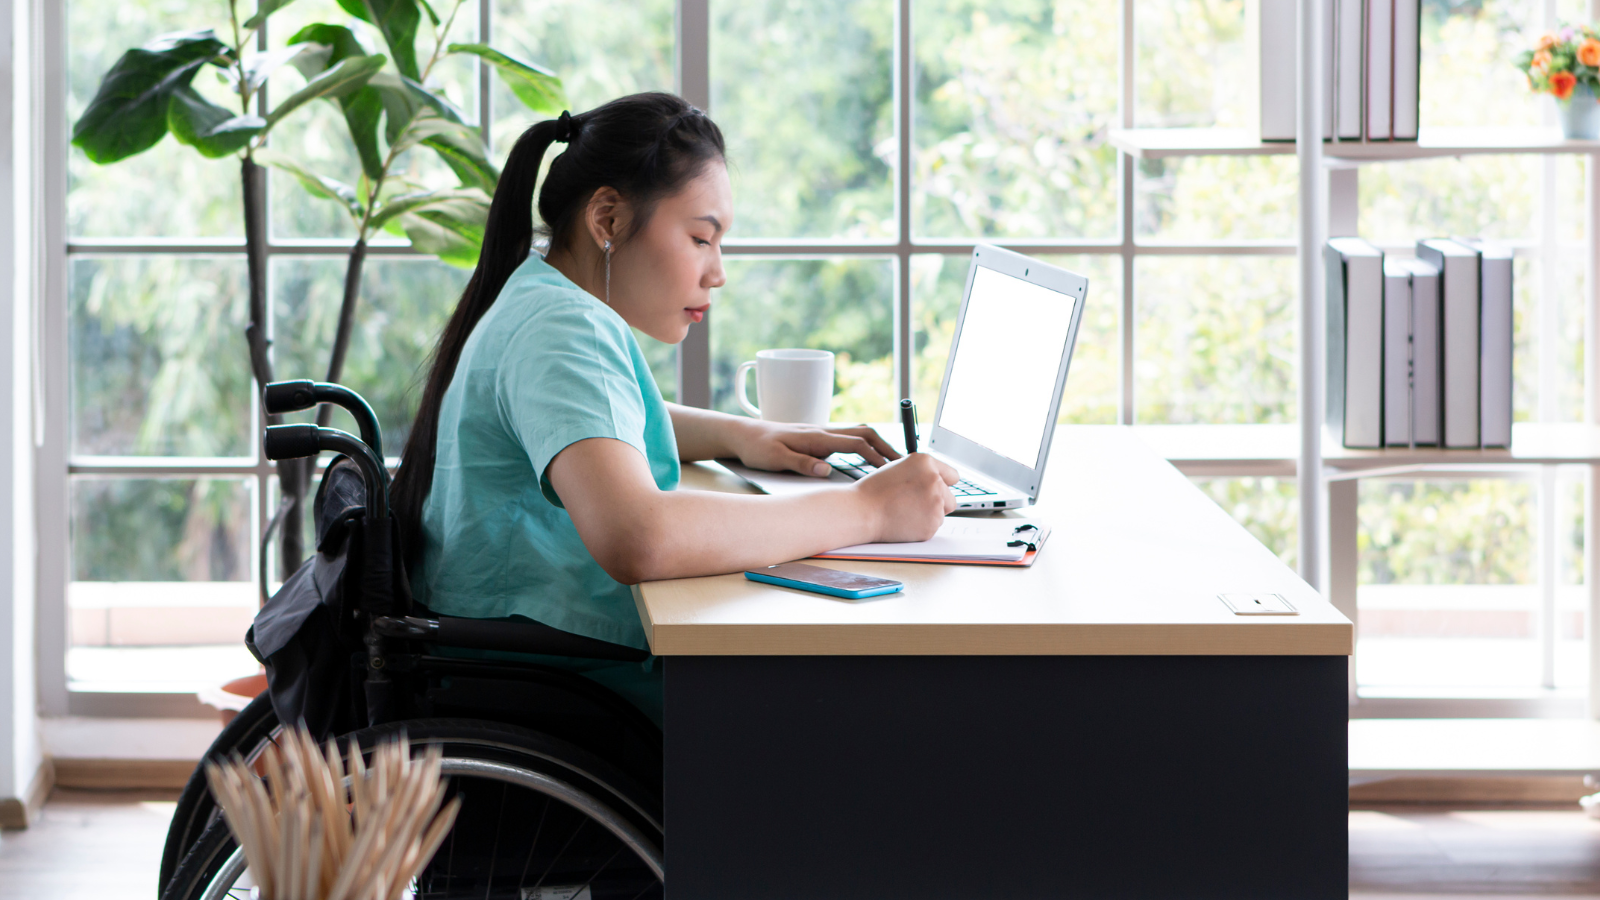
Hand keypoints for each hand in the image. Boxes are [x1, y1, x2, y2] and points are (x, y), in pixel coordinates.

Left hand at [729, 420, 900, 476]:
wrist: (743, 435)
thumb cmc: (757, 448)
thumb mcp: (776, 460)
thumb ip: (802, 464)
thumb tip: (826, 469)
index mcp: (817, 437)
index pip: (857, 443)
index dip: (877, 456)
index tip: (893, 470)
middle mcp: (823, 431)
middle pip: (865, 433)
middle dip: (887, 446)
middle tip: (905, 464)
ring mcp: (822, 433)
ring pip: (859, 432)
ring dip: (879, 444)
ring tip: (894, 461)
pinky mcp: (818, 437)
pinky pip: (849, 438)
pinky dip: (866, 444)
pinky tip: (870, 457)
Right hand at [856, 453, 958, 542]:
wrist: (861, 511)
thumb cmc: (874, 490)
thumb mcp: (899, 467)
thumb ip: (923, 472)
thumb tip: (940, 481)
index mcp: (926, 462)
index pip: (953, 476)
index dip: (943, 484)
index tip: (937, 490)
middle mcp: (935, 481)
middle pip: (950, 499)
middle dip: (937, 503)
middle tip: (914, 504)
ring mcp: (935, 504)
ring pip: (941, 514)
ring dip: (928, 515)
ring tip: (905, 511)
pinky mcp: (931, 525)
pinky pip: (932, 527)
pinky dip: (921, 527)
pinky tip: (904, 520)